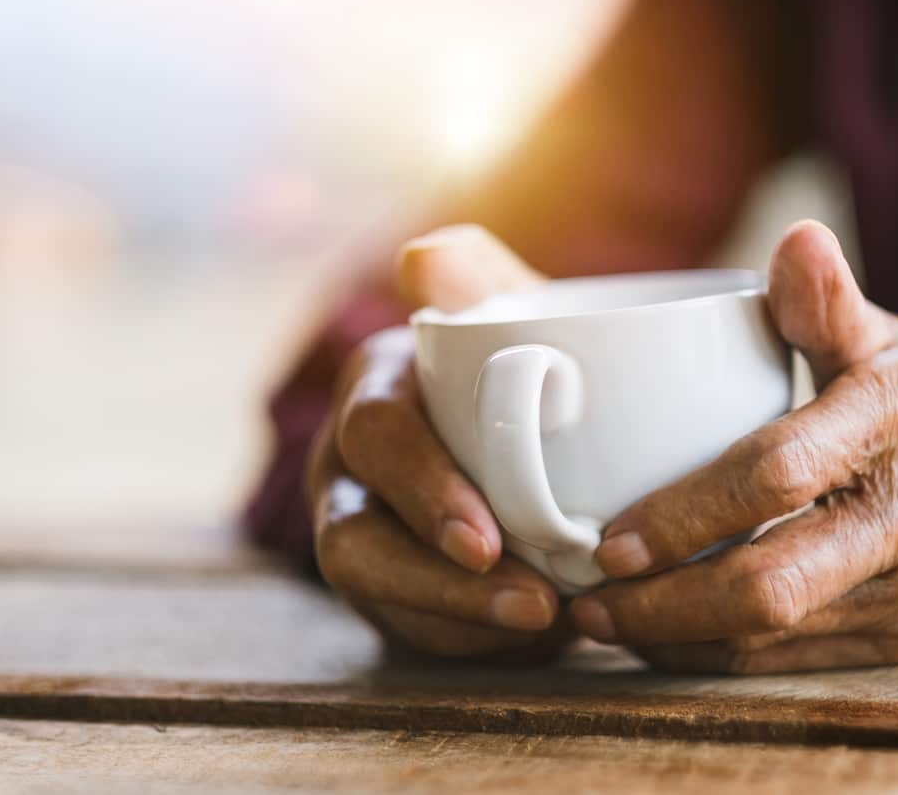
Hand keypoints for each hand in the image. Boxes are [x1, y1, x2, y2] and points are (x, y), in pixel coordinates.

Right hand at [308, 225, 573, 660]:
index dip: (423, 490)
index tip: (489, 539)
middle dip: (435, 582)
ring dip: (458, 622)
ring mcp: (360, 528)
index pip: (376, 435)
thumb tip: (423, 257)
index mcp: (379, 387)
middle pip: (354, 538)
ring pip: (375, 595)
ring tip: (548, 629)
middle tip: (534, 604)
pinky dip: (470, 639)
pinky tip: (538, 637)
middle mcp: (349, 462)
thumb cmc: (527, 363)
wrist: (536, 422)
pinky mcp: (385, 584)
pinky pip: (409, 628)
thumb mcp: (512, 314)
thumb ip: (476, 280)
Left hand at [568, 220, 897, 672]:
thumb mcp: (893, 337)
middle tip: (584, 603)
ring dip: (681, 640)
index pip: (777, 474)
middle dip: (664, 606)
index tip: (605, 541)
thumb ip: (830, 301)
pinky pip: (805, 661)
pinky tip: (673, 640)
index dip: (683, 515)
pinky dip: (728, 656)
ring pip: (781, 639)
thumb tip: (796, 238)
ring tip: (606, 623)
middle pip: (773, 585)